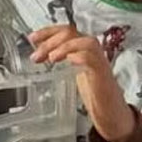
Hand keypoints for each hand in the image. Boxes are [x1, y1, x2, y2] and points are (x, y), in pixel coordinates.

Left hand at [30, 25, 135, 141]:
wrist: (109, 111)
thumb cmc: (91, 92)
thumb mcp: (70, 72)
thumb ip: (58, 61)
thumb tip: (36, 54)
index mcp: (82, 48)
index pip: (65, 30)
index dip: (47, 31)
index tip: (32, 38)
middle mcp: (91, 51)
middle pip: (71, 33)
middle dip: (50, 42)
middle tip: (37, 56)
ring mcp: (99, 61)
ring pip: (85, 42)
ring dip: (64, 47)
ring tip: (51, 58)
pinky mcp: (103, 74)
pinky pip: (93, 59)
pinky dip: (80, 57)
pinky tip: (70, 61)